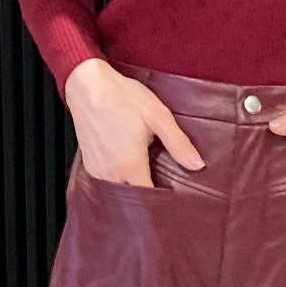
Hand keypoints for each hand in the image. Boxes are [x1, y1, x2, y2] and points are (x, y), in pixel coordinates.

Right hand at [63, 58, 204, 185]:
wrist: (88, 85)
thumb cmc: (123, 97)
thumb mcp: (158, 116)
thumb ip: (178, 144)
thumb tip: (197, 166)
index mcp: (131, 165)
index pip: (149, 198)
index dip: (162, 201)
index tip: (173, 198)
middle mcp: (111, 173)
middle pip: (134, 196)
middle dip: (148, 195)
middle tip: (162, 182)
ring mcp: (97, 170)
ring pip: (119, 190)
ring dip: (132, 185)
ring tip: (145, 171)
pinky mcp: (89, 165)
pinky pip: (107, 181)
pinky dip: (118, 178)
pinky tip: (127, 164)